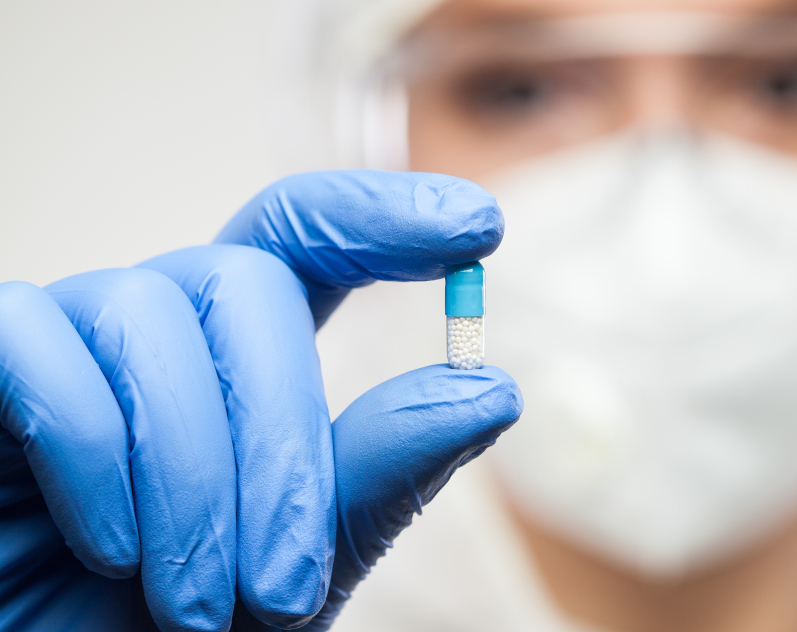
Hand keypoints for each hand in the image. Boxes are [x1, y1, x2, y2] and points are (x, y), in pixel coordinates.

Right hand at [0, 171, 522, 630]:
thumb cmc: (172, 628)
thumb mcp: (294, 563)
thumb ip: (376, 478)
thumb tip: (492, 390)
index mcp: (244, 354)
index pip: (311, 238)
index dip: (385, 214)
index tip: (480, 224)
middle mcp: (164, 323)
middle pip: (249, 281)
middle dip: (282, 439)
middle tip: (283, 590)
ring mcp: (70, 334)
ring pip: (149, 315)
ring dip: (190, 476)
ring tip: (196, 605)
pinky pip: (34, 337)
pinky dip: (87, 446)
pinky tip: (112, 545)